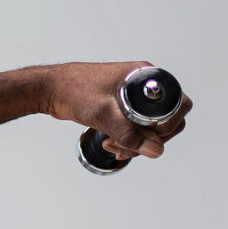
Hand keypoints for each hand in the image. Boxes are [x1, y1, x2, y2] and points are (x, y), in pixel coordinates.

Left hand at [47, 61, 190, 159]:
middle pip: (166, 120)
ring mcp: (133, 98)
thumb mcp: (102, 114)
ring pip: (149, 128)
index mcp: (145, 78)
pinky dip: (127, 140)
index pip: (178, 104)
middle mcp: (143, 86)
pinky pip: (135, 128)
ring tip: (112, 146)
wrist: (49, 90)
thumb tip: (156, 150)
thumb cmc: (72, 90)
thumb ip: (128, 134)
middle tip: (125, 145)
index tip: (149, 136)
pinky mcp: (122, 109)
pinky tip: (111, 144)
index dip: (169, 124)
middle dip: (149, 139)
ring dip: (136, 142)